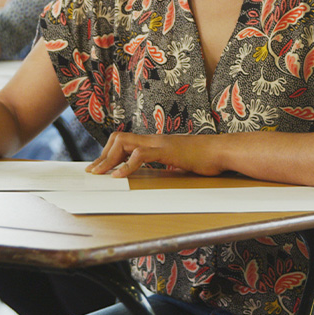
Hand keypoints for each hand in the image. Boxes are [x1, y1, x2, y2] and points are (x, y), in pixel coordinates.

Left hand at [86, 132, 223, 177]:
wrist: (220, 151)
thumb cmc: (204, 157)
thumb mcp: (180, 161)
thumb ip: (169, 163)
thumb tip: (166, 169)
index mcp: (155, 142)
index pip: (125, 141)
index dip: (109, 153)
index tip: (99, 167)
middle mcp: (153, 139)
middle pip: (118, 138)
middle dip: (102, 155)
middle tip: (93, 171)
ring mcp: (158, 143)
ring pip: (124, 142)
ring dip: (108, 159)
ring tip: (99, 173)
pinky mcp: (166, 151)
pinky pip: (140, 155)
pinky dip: (126, 166)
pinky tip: (118, 176)